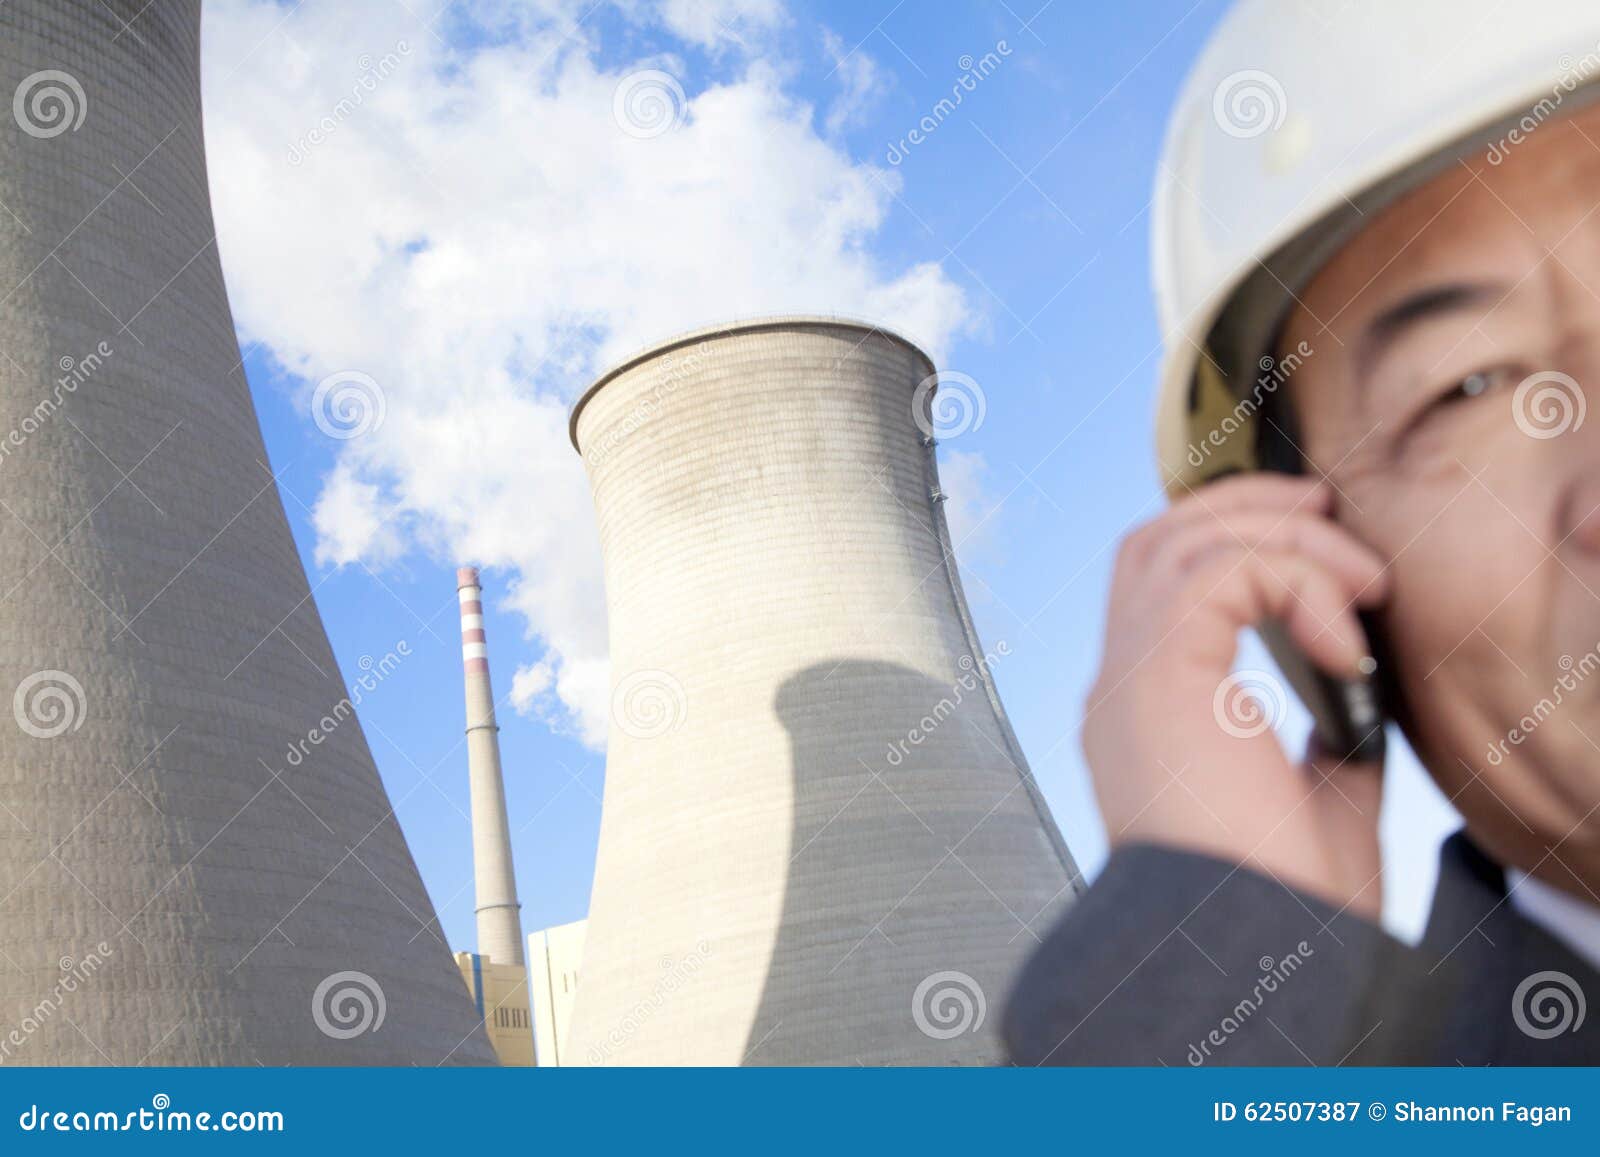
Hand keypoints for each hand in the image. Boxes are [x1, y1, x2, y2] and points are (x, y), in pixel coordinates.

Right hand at [1084, 474, 1388, 918]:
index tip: (1326, 559)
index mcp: (1145, 720)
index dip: (1234, 547)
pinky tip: (1341, 642)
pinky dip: (1291, 581)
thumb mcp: (1322, 798)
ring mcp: (1128, 681)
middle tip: (1322, 506)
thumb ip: (1324, 731)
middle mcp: (1120, 691)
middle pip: (1151, 542)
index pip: (1158, 592)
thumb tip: (1357, 682)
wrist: (1255, 957)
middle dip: (1239, 507)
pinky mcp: (1157, 675)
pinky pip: (1219, 573)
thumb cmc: (1284, 905)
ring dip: (1279, 535)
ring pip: (1176, 540)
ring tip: (1360, 577)